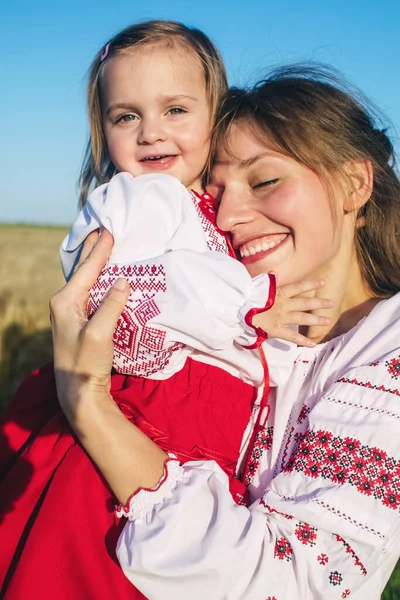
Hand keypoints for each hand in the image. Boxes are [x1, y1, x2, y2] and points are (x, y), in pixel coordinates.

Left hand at [50, 229, 129, 420]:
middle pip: (82, 270)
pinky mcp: (79, 322)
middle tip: (102, 229)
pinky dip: (98, 280)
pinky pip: (90, 292)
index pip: (87, 269)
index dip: (100, 249)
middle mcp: (64, 303)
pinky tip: (105, 277)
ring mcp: (70, 313)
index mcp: (65, 301)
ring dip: (95, 264)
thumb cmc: (86, 363)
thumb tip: (123, 280)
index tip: (109, 230)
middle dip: (92, 250)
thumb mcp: (100, 333)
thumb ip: (111, 304)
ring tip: (104, 247)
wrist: (78, 393)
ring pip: (85, 280)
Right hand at [253, 279, 332, 346]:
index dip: (311, 284)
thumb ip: (267, 281)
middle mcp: (283, 305)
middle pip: (305, 303)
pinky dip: (303, 340)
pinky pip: (292, 336)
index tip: (323, 283)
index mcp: (278, 293)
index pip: (298, 287)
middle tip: (331, 303)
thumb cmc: (246, 296)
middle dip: (319, 303)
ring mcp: (281, 318)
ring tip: (328, 320)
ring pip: (303, 318)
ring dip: (316, 319)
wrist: (238, 309)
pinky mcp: (276, 330)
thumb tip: (273, 272)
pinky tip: (313, 344)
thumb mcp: (257, 285)